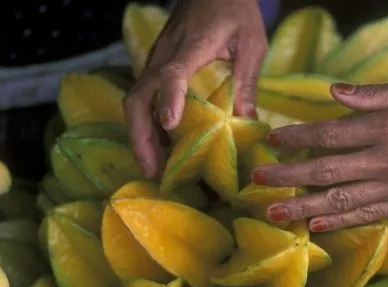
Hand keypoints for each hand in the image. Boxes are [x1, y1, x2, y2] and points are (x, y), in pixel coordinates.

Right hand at [124, 0, 267, 176]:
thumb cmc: (236, 10)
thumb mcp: (251, 43)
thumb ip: (247, 80)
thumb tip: (248, 121)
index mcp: (191, 47)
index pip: (172, 74)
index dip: (169, 99)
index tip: (170, 125)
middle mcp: (164, 56)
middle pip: (138, 98)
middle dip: (141, 136)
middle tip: (153, 169)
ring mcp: (156, 60)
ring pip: (136, 101)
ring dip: (141, 135)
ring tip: (155, 167)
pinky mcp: (158, 65)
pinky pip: (145, 98)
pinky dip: (147, 124)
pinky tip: (161, 145)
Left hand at [250, 80, 387, 231]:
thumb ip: (373, 94)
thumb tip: (332, 93)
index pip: (329, 134)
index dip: (297, 138)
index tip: (272, 141)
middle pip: (326, 170)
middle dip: (287, 175)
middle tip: (256, 179)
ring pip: (341, 200)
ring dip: (302, 207)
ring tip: (272, 212)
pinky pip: (367, 215)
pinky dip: (339, 221)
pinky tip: (315, 225)